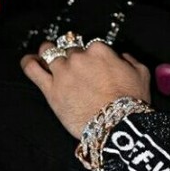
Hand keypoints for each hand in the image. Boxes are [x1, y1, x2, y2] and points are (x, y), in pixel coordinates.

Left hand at [21, 40, 151, 137]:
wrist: (116, 124)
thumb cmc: (131, 99)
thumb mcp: (141, 73)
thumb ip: (130, 60)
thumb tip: (122, 57)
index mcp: (100, 50)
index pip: (91, 45)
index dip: (91, 54)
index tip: (93, 63)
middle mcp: (79, 57)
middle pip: (70, 49)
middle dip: (71, 55)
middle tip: (73, 66)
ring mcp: (63, 72)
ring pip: (49, 53)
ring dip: (47, 53)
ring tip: (45, 55)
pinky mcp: (51, 89)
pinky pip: (33, 70)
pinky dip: (29, 63)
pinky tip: (28, 61)